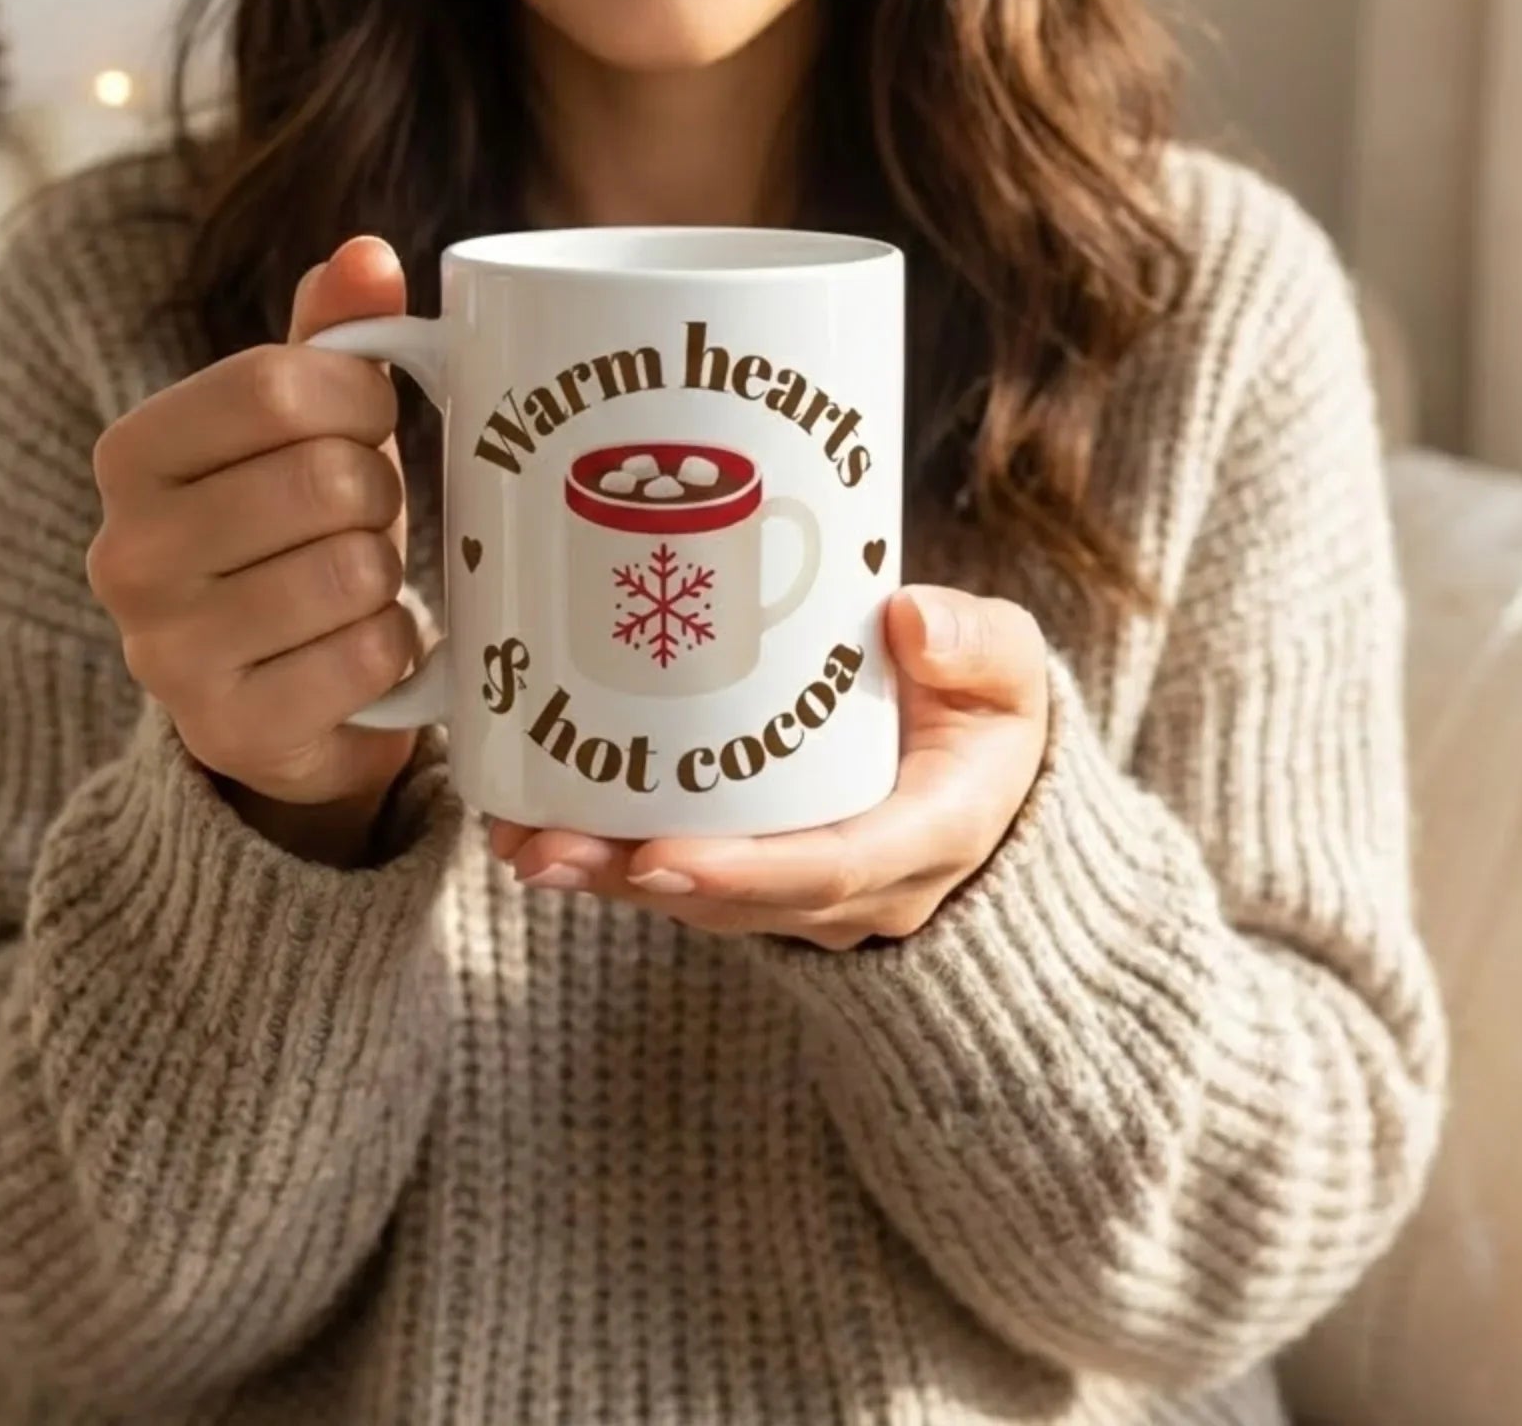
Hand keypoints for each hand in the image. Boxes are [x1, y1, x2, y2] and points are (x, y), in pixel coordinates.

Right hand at [86, 236, 421, 834]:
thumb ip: (332, 336)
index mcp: (132, 453)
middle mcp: (126, 551)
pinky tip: (362, 650)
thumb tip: (367, 254)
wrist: (286, 699)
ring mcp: (167, 652)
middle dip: (377, 495)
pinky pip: (368, 656)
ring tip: (358, 584)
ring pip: (352, 570)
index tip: (371, 421)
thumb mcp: (309, 429)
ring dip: (387, 575)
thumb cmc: (302, 534)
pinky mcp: (230, 730)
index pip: (275, 384)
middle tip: (363, 519)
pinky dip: (396, 649)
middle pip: (324, 479)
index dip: (360, 396)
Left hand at [485, 586, 1050, 949]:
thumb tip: (911, 621)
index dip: (742, 871)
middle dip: (634, 879)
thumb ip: (974, 643)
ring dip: (604, 875)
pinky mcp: (761, 874)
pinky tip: (531, 823)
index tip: (659, 854)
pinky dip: (611, 858)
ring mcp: (807, 892)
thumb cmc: (983, 701)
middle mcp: (862, 888)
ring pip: (697, 897)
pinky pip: (685, 877)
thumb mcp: (1007, 666)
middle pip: (737, 899)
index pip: (830, 870)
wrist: (985, 763)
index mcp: (928, 837)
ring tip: (515, 836)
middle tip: (543, 847)